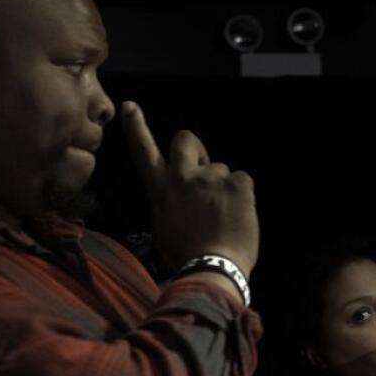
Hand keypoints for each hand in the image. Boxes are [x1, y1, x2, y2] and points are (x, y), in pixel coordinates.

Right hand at [121, 102, 258, 274]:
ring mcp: (211, 178)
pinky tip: (239, 217)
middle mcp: (183, 178)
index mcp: (162, 190)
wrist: (212, 269)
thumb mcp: (164, 228)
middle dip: (195, 147)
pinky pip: (243, 180)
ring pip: (221, 170)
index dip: (137, 128)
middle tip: (204, 166)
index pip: (145, 152)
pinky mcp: (237, 184)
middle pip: (186, 140)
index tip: (130, 106)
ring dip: (224, 188)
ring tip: (224, 217)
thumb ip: (170, 202)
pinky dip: (244, 196)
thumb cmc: (187, 256)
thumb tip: (180, 195)